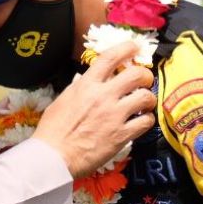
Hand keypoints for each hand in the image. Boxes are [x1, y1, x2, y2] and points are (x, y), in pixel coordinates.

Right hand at [34, 42, 156, 177]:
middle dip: (145, 75)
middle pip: (136, 74)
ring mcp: (115, 115)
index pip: (111, 57)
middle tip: (144, 81)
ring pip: (146, 97)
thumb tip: (88, 82)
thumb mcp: (64, 99)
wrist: (54, 156)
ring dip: (149, 98)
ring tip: (145, 103)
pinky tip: (141, 121)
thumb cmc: (53, 129)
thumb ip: (80, 88)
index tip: (134, 47)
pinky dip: (147, 120)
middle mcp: (104, 95)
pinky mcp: (122, 135)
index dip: (127, 48)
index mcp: (87, 84)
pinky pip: (146, 122)